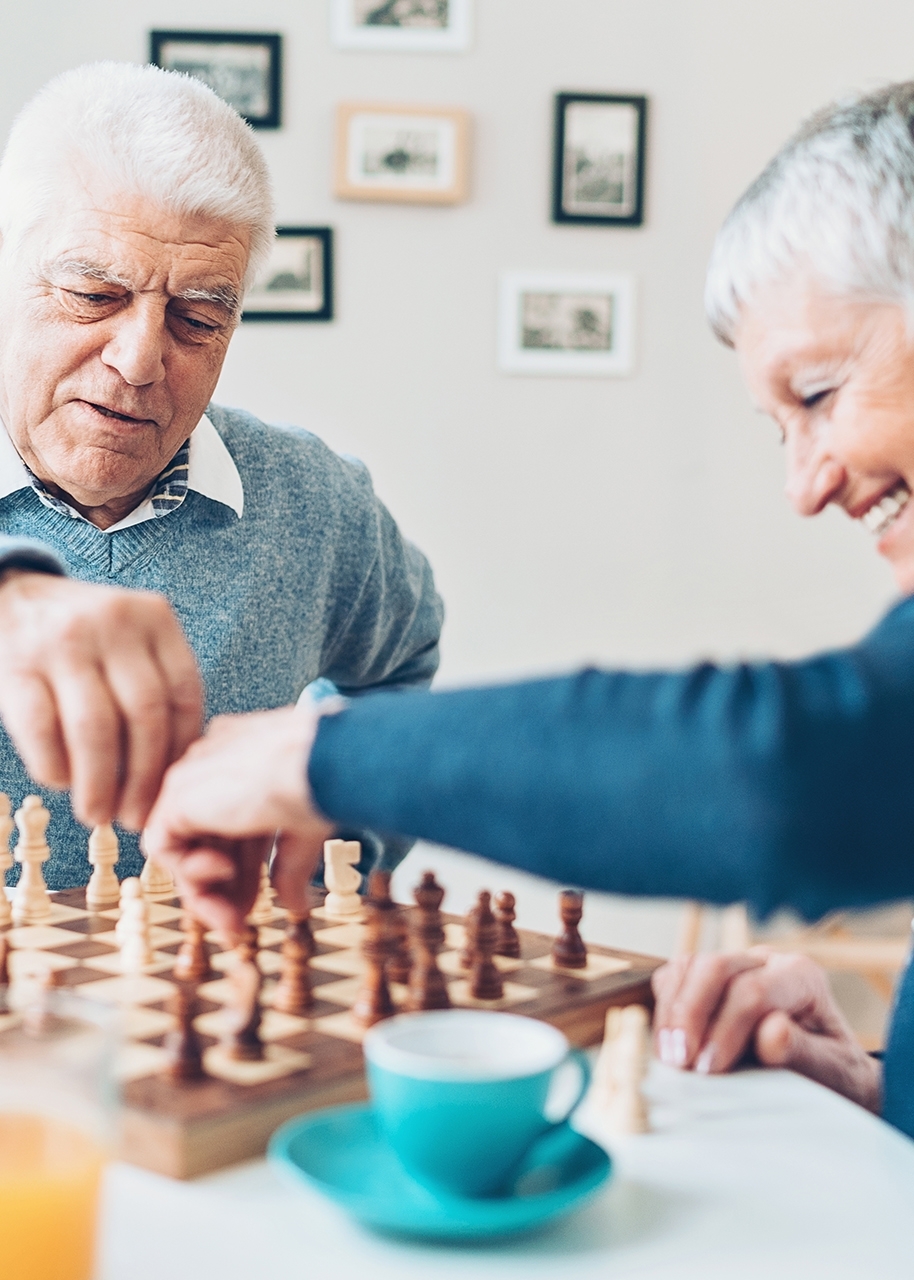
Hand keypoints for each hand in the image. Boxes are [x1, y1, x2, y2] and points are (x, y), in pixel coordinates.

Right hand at [0, 572, 202, 828]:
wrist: (14, 597)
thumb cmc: (90, 637)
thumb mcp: (134, 640)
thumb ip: (158, 685)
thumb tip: (177, 774)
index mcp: (155, 618)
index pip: (183, 696)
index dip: (179, 754)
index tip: (172, 793)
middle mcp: (114, 624)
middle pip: (144, 715)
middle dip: (142, 779)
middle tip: (135, 818)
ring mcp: (64, 643)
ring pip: (95, 728)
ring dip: (99, 784)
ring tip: (99, 814)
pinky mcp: (17, 664)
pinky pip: (41, 729)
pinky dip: (55, 766)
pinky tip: (62, 783)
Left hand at [142, 705, 333, 934]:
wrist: (320, 763)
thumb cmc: (324, 783)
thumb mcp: (304, 833)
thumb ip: (289, 867)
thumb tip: (294, 906)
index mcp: (246, 763)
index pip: (233, 826)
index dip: (243, 872)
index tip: (255, 905)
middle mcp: (216, 765)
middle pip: (207, 840)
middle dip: (223, 890)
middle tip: (237, 926)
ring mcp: (195, 777)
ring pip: (183, 846)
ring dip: (204, 891)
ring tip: (230, 919)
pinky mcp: (178, 793)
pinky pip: (164, 845)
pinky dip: (188, 871)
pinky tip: (221, 876)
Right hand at [651, 947, 882, 1113]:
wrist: (826, 1075)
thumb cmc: (831, 1074)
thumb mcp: (831, 1072)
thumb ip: (803, 1053)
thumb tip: (772, 1031)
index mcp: (801, 976)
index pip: (753, 990)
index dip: (726, 1029)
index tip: (710, 1069)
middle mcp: (765, 960)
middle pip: (716, 967)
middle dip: (691, 1013)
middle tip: (680, 1061)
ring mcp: (733, 965)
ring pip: (688, 966)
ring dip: (672, 1011)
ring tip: (669, 1056)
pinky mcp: (707, 980)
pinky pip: (674, 977)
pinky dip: (664, 1008)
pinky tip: (667, 1045)